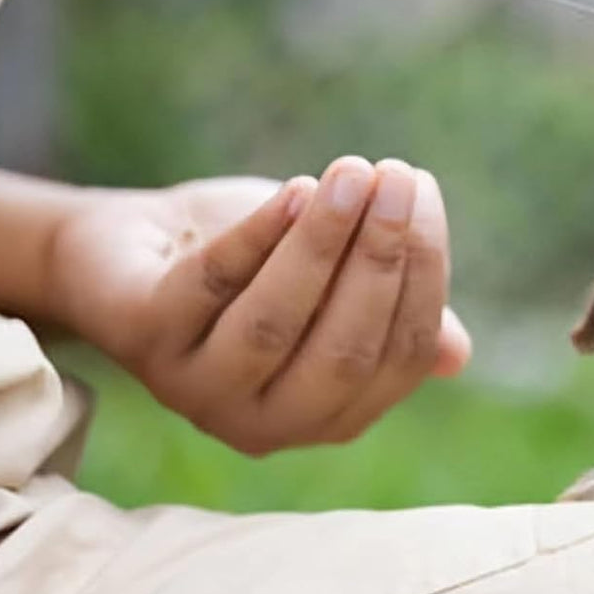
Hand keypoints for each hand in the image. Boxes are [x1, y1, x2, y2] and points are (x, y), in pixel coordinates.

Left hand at [49, 157, 471, 455]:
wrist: (137, 246)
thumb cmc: (256, 265)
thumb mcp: (335, 288)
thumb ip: (391, 316)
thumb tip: (456, 356)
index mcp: (329, 417)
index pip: (400, 358)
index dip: (423, 275)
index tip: (424, 194)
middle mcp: (264, 422)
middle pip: (344, 351)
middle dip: (380, 256)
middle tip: (396, 176)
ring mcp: (197, 388)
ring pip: (275, 321)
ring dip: (323, 241)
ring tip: (352, 172)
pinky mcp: (140, 338)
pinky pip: (211, 283)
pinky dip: (259, 233)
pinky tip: (296, 189)